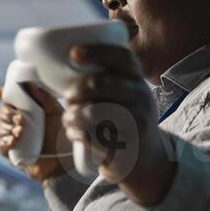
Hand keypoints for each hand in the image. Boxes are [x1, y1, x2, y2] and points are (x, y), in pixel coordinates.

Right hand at [0, 81, 70, 183]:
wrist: (66, 161)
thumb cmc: (63, 137)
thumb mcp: (57, 114)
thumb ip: (46, 98)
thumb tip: (31, 85)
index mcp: (28, 112)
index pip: (11, 101)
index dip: (3, 96)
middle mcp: (18, 124)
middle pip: (2, 114)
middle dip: (7, 114)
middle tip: (20, 119)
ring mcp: (15, 138)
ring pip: (0, 129)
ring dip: (7, 128)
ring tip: (20, 132)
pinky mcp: (13, 154)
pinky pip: (1, 147)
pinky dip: (4, 142)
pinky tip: (12, 141)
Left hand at [60, 44, 176, 204]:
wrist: (146, 158)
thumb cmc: (125, 120)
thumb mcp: (126, 96)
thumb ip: (105, 80)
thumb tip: (64, 67)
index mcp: (138, 81)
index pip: (122, 57)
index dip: (96, 52)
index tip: (73, 54)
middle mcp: (141, 98)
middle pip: (99, 83)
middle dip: (75, 90)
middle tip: (67, 98)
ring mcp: (136, 123)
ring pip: (91, 112)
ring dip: (71, 115)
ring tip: (68, 118)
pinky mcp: (125, 146)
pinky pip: (91, 136)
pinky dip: (75, 133)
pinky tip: (74, 133)